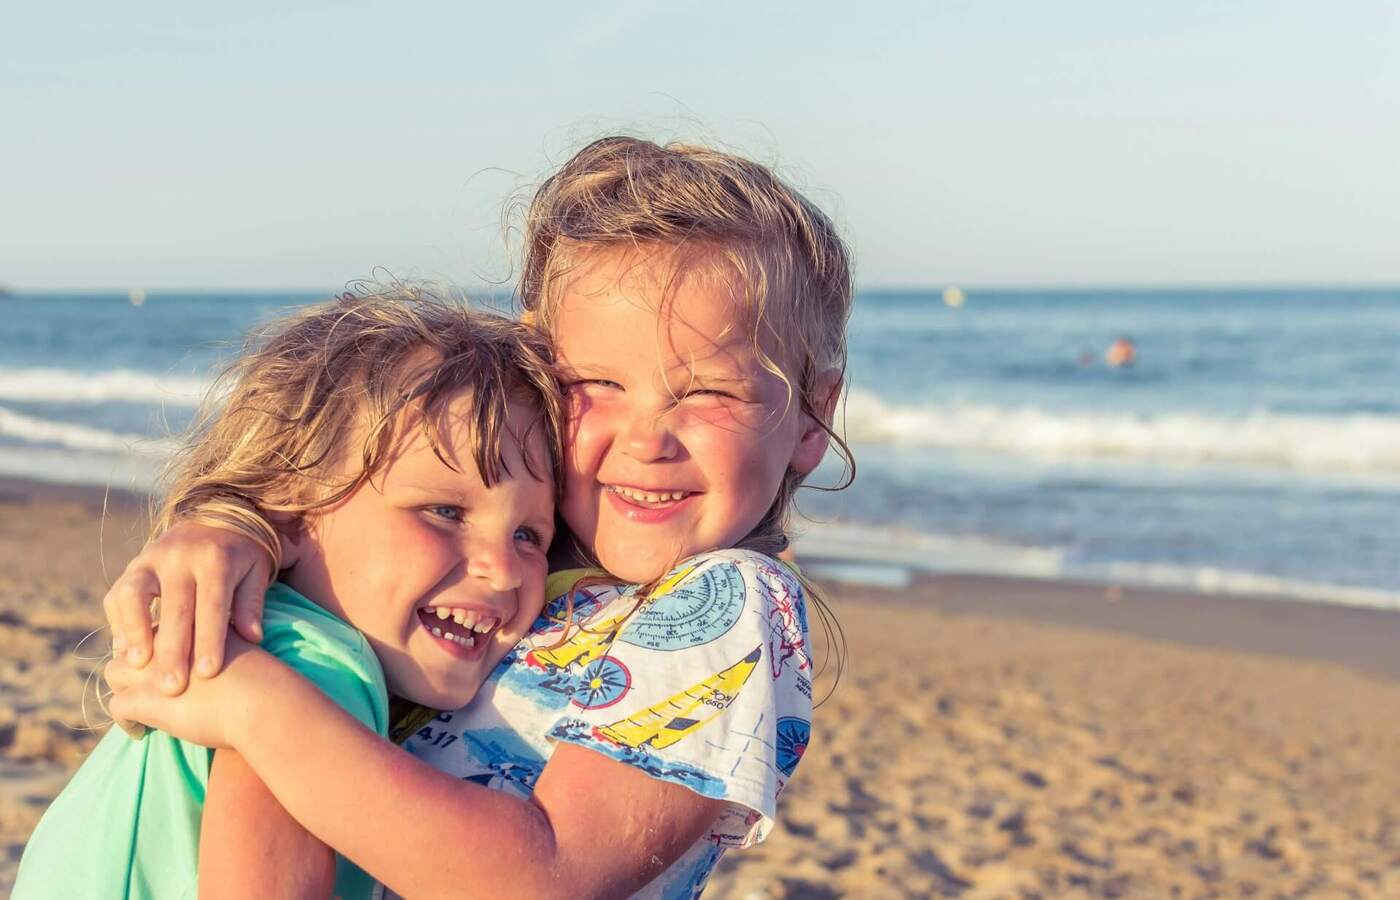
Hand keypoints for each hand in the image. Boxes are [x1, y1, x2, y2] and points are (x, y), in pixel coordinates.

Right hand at [102, 522, 273, 695]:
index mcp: (216, 558)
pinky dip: (119, 623)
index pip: (212, 604)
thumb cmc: (241, 557)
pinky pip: (118, 595)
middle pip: (174, 606)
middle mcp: (180, 556)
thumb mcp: (256, 572)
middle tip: (172, 687)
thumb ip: (251, 603)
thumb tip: (253, 638)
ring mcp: (151, 558)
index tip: (208, 673)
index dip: (210, 639)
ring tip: (137, 666)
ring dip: (133, 631)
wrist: (217, 517)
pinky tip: (125, 652)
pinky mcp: (133, 565)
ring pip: (134, 594)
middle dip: (172, 649)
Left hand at [105, 635, 270, 749]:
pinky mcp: (144, 697)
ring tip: (138, 707)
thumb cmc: (264, 680)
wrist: (264, 701)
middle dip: (131, 666)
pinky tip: (140, 732)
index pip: (157, 628)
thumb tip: (229, 654)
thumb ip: (225, 643)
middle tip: (140, 686)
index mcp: (189, 622)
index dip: (155, 648)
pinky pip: (117, 707)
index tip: (159, 665)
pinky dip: (126, 722)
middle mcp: (165, 638)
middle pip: (132, 644)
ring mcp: (151, 667)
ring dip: (122, 689)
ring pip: (114, 671)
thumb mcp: (242, 648)